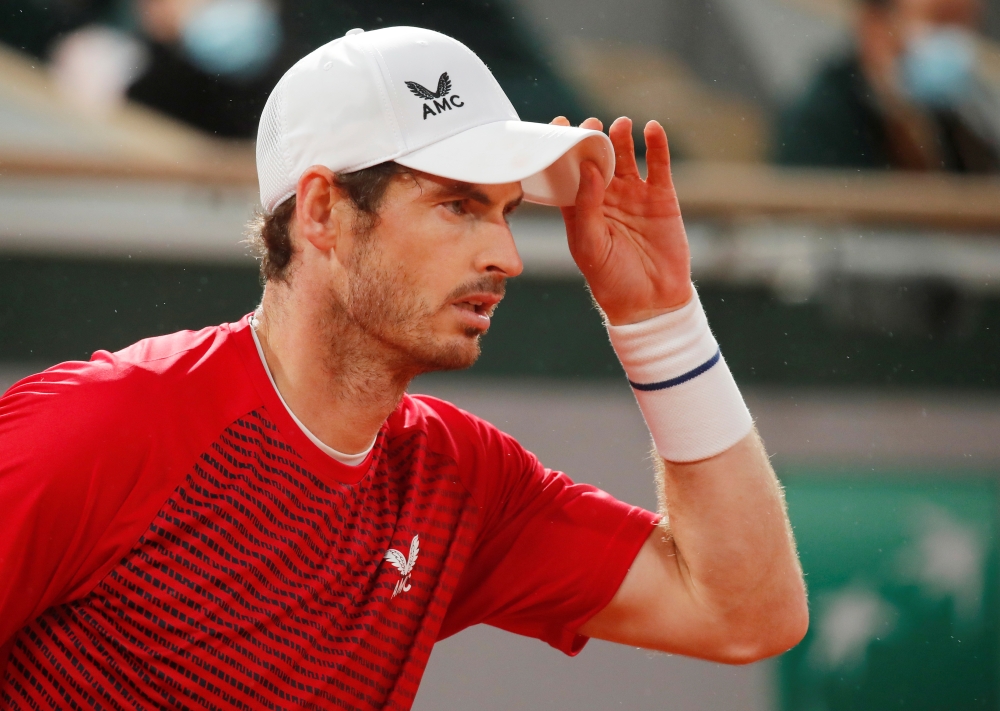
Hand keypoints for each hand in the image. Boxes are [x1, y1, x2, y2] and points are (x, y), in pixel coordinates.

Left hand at [553, 116, 692, 325]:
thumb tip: (587, 167)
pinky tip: (652, 128)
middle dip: (592, 139)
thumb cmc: (610, 279)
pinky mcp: (661, 197)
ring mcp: (633, 195)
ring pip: (626, 157)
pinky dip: (656, 145)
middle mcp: (605, 197)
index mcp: (579, 209)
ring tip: (620, 125)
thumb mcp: (589, 245)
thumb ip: (586, 206)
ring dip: (621, 137)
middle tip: (590, 124)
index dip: (561, 149)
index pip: (565, 172)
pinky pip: (658, 165)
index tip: (557, 126)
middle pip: (596, 158)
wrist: (650, 301)